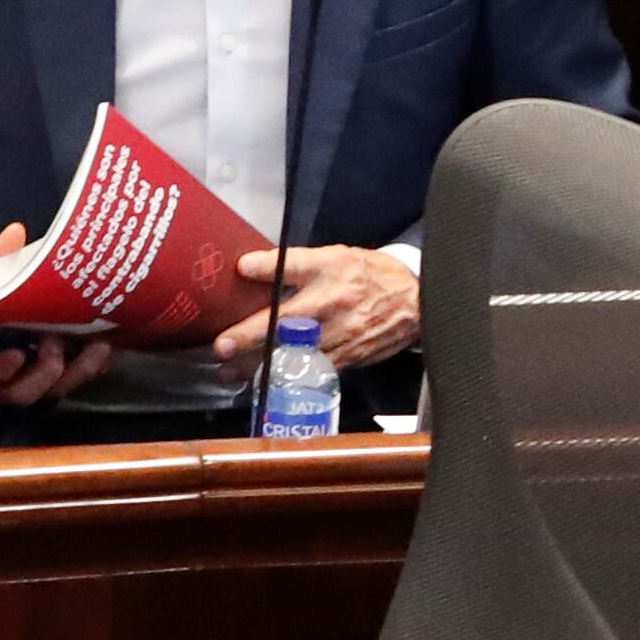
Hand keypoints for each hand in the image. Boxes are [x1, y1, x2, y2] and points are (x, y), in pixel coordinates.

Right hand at [0, 225, 120, 411]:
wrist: (4, 305)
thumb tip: (14, 234)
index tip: (16, 355)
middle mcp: (4, 378)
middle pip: (22, 392)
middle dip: (43, 374)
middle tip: (56, 344)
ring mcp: (33, 379)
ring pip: (55, 388)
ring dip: (77, 371)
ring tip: (96, 346)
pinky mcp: (59, 375)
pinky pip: (77, 378)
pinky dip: (94, 365)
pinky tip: (107, 344)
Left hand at [211, 245, 419, 375]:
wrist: (415, 301)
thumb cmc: (370, 276)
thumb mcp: (336, 256)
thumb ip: (294, 262)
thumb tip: (250, 266)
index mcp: (331, 272)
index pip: (294, 265)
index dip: (267, 267)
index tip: (241, 269)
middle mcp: (334, 304)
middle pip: (287, 320)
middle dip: (251, 335)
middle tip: (223, 346)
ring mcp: (340, 335)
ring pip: (295, 353)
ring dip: (260, 366)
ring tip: (231, 373)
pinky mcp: (346, 359)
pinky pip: (310, 370)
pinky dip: (285, 378)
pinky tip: (263, 383)